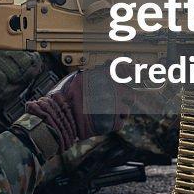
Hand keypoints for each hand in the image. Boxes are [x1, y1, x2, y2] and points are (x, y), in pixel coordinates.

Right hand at [24, 66, 174, 154]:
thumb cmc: (65, 96)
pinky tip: (104, 119)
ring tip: (106, 111)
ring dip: (120, 109)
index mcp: (105, 77)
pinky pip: (121, 120)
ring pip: (127, 107)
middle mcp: (114, 90)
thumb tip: (101, 71)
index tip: (132, 73)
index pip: (125, 70)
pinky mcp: (114, 122)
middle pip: (128, 91)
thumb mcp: (77, 76)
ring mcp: (116, 106)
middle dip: (123, 95)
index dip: (129, 72)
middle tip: (114, 98)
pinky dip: (115, 121)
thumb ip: (93, 73)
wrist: (61, 116)